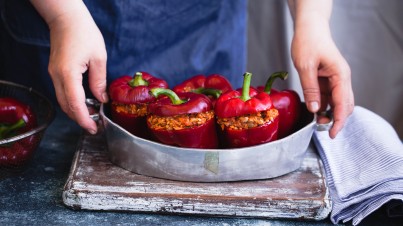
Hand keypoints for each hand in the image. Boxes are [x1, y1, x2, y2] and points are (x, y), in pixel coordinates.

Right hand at [31, 0, 107, 133]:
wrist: (66, 18)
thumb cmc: (84, 33)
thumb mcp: (99, 58)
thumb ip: (99, 81)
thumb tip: (101, 99)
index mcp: (68, 74)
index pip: (75, 104)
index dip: (85, 119)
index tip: (94, 128)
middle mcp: (57, 76)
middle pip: (66, 106)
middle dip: (80, 119)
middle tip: (96, 126)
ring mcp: (53, 74)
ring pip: (63, 101)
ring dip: (76, 111)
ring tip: (93, 115)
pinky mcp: (55, 72)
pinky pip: (63, 92)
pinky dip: (73, 101)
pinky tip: (85, 102)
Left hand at [291, 14, 353, 137]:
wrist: (309, 29)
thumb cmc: (308, 42)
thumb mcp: (305, 66)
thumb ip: (310, 88)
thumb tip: (314, 109)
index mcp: (341, 75)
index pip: (343, 103)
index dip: (339, 121)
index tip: (332, 133)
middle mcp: (341, 79)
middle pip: (344, 105)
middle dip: (335, 119)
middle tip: (322, 130)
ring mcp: (335, 80)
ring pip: (336, 102)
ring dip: (328, 113)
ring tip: (315, 121)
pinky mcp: (327, 80)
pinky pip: (327, 97)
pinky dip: (322, 105)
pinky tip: (313, 110)